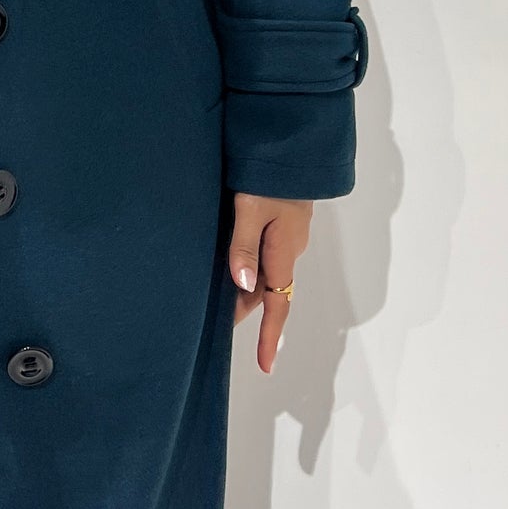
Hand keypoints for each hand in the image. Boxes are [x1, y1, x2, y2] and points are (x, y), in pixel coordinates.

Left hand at [227, 192, 312, 373]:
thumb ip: (243, 246)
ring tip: (214, 295)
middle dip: (246, 310)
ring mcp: (288, 235)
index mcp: (284, 252)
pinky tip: (229, 262)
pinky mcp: (283, 221)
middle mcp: (290, 248)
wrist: (293, 142)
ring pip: (266, 272)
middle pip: (268, 291)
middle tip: (214, 322)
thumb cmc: (269, 174)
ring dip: (245, 286)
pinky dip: (249, 266)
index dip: (270, 337)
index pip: (279, 305)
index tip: (265, 366)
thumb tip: (243, 286)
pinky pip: (266, 254)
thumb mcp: (250, 209)